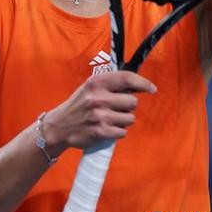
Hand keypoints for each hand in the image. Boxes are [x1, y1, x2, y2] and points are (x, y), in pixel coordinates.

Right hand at [41, 71, 156, 153]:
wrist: (60, 126)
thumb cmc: (80, 104)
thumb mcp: (91, 87)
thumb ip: (112, 84)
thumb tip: (139, 85)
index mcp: (96, 82)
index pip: (126, 78)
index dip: (143, 83)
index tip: (152, 88)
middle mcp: (98, 98)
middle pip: (132, 102)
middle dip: (128, 106)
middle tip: (117, 107)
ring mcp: (99, 116)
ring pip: (130, 118)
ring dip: (124, 120)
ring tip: (110, 118)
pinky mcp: (100, 132)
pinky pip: (123, 132)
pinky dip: (118, 131)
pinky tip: (107, 128)